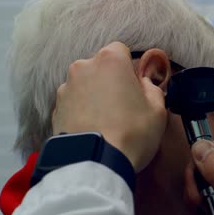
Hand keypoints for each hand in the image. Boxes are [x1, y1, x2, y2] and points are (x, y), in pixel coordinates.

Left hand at [52, 42, 166, 172]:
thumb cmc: (131, 133)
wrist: (94, 163)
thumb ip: (152, 88)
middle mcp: (83, 67)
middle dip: (110, 82)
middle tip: (123, 108)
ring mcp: (65, 88)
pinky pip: (73, 105)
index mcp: (110, 60)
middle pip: (100, 68)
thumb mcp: (158, 110)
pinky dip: (81, 113)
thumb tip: (143, 85)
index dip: (129, 69)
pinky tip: (93, 130)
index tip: (135, 89)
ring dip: (94, 97)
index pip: (120, 50)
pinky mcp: (55, 109)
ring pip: (85, 86)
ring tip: (106, 123)